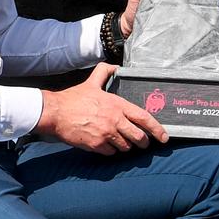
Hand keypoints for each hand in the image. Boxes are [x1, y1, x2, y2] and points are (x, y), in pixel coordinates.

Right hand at [36, 62, 168, 154]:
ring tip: (118, 141)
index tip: (163, 137)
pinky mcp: (97, 145)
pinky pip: (111, 153)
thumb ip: (104, 72)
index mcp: (117, 105)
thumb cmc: (73, 99)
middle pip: (139, 137)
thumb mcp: (91, 82)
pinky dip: (110, 150)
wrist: (55, 113)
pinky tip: (104, 144)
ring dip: (124, 146)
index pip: (144, 118)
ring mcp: (106, 134)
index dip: (157, 129)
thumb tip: (114, 66)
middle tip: (141, 142)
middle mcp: (115, 120)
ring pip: (125, 147)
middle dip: (142, 142)